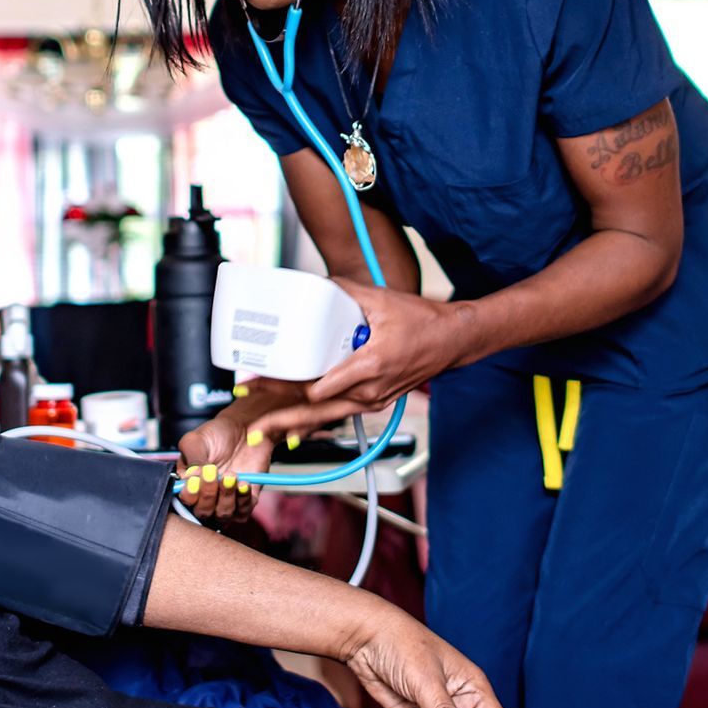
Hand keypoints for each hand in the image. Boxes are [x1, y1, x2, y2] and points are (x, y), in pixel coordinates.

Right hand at [174, 411, 267, 522]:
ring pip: (223, 514)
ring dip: (227, 498)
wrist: (243, 428)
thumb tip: (191, 478)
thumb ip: (191, 459)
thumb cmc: (216, 434)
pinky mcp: (245, 500)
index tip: (196, 480)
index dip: (190, 495)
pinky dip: (244, 499)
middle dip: (208, 495)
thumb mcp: (195, 440)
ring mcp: (226, 500)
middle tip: (214, 473)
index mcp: (189, 484)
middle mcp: (207, 496)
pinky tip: (244, 483)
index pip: (186, 500)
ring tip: (232, 476)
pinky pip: (244, 511)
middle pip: (204, 511)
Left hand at [255, 281, 484, 440]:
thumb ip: (347, 290)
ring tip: (267, 424)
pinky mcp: (376, 400)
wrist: (454, 340)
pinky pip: (341, 412)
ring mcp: (374, 399)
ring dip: (297, 420)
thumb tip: (320, 282)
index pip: (318, 387)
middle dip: (281, 417)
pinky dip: (318, 418)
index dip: (286, 386)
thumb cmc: (424, 322)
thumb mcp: (382, 300)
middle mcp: (371, 390)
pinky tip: (297, 425)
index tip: (263, 381)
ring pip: (328, 416)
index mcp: (370, 366)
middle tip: (253, 419)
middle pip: (316, 411)